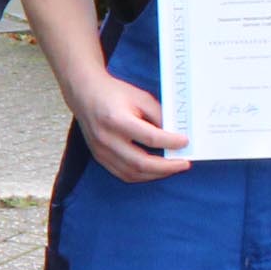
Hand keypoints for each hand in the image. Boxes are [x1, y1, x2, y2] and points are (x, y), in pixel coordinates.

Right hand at [68, 73, 190, 181]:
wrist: (85, 93)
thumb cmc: (114, 93)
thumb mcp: (141, 98)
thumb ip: (159, 116)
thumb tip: (176, 136)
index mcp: (117, 120)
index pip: (150, 138)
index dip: (171, 142)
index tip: (185, 142)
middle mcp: (106, 139)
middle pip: (141, 163)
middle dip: (167, 167)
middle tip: (184, 163)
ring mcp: (101, 151)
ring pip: (132, 173)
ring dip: (156, 174)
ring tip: (172, 168)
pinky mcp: (99, 157)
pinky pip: (123, 174)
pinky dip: (142, 175)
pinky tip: (154, 170)